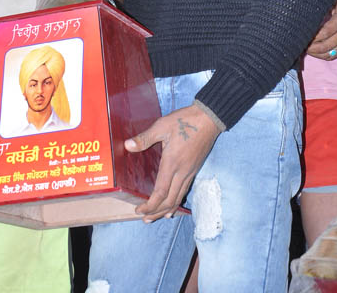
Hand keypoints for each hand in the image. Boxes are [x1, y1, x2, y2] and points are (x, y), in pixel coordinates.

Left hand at [125, 103, 219, 221]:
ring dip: (166, 210)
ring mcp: (190, 172)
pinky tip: (172, 205)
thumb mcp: (162, 126)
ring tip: (155, 217)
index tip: (138, 210)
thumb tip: (127, 146)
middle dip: (156, 212)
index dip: (150, 205)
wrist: (208, 119)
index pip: (161, 193)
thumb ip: (145, 138)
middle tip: (144, 218)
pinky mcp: (194, 170)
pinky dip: (176, 202)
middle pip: (169, 200)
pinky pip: (184, 191)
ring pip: (178, 198)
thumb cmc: (185, 121)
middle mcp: (182, 172)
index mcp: (172, 163)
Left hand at [307, 0, 336, 58]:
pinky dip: (323, 56)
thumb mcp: (335, 0)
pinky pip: (334, 56)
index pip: (325, 33)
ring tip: (306, 49)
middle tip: (301, 44)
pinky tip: (315, 52)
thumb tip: (306, 9)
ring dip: (316, 54)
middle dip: (311, 47)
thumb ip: (323, 5)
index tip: (302, 36)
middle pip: (325, 46)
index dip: (312, 37)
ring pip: (329, 54)